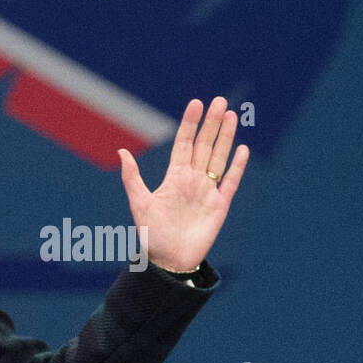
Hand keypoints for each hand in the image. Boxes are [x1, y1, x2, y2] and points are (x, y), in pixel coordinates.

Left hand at [117, 97, 247, 273]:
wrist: (169, 260)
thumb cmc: (152, 234)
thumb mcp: (139, 203)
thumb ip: (132, 178)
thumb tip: (121, 152)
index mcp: (174, 176)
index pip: (184, 143)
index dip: (190, 124)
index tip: (196, 103)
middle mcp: (192, 179)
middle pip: (205, 145)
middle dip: (212, 123)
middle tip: (220, 101)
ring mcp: (207, 191)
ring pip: (219, 158)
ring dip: (226, 138)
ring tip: (232, 116)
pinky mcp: (220, 206)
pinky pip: (230, 182)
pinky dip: (236, 167)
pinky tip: (242, 149)